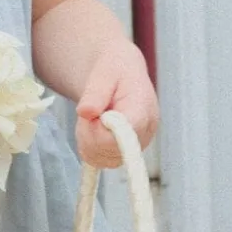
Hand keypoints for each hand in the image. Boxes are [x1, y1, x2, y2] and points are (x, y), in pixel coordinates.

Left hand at [75, 39, 158, 167]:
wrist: (121, 72)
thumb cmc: (114, 69)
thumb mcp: (102, 72)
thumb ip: (95, 92)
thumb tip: (86, 112)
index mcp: (143, 110)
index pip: (125, 135)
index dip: (101, 131)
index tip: (89, 115)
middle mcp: (145, 132)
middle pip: (112, 150)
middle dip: (90, 133)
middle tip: (87, 111)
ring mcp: (137, 146)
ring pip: (104, 159)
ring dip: (88, 141)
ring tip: (91, 117)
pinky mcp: (126, 152)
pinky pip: (102, 161)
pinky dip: (90, 148)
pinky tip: (92, 129)